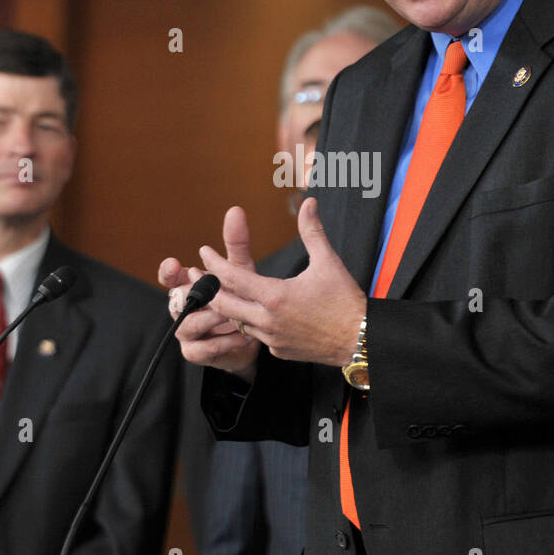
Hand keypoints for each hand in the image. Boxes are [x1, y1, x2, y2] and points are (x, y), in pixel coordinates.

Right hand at [158, 207, 260, 381]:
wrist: (250, 336)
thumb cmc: (240, 298)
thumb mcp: (240, 271)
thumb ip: (235, 245)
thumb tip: (236, 210)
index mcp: (187, 285)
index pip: (169, 277)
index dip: (168, 272)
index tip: (174, 264)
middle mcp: (182, 308)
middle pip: (177, 302)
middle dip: (199, 297)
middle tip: (220, 293)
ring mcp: (187, 332)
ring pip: (189, 326)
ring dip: (213, 320)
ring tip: (235, 315)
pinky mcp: (197, 352)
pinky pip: (204, 348)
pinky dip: (224, 341)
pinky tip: (243, 335)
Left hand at [200, 196, 364, 367]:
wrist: (359, 339)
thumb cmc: (345, 301)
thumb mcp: (327, 262)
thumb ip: (312, 231)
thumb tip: (309, 203)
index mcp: (275, 296)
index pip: (233, 278)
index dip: (214, 264)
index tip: (204, 252)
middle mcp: (268, 320)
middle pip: (223, 304)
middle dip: (206, 289)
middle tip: (195, 275)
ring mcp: (271, 338)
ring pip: (237, 322)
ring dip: (226, 307)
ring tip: (218, 293)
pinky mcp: (278, 351)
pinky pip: (256, 336)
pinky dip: (249, 323)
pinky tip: (250, 314)